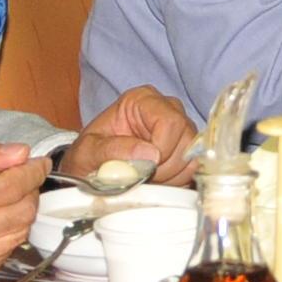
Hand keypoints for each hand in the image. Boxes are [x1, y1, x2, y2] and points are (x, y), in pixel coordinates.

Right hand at [0, 140, 43, 281]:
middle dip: (29, 191)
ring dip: (20, 214)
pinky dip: (5, 235)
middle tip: (20, 178)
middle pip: (22, 213)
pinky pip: (4, 254)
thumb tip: (19, 154)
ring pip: (18, 235)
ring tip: (4, 199)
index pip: (12, 187)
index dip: (32, 171)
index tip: (36, 163)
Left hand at [69, 87, 195, 184]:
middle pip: (187, 140)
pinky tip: (157, 182)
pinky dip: (176, 182)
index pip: (170, 121)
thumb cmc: (88, 156)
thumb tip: (149, 154)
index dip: (162, 149)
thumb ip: (112, 150)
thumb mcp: (87, 152)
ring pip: (193, 157)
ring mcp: (180, 129)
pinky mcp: (187, 149)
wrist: (90, 170)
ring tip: (146, 179)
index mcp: (142, 100)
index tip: (144, 168)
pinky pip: (194, 169)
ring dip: (171, 177)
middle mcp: (166, 109)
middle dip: (165, 167)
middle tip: (142, 177)